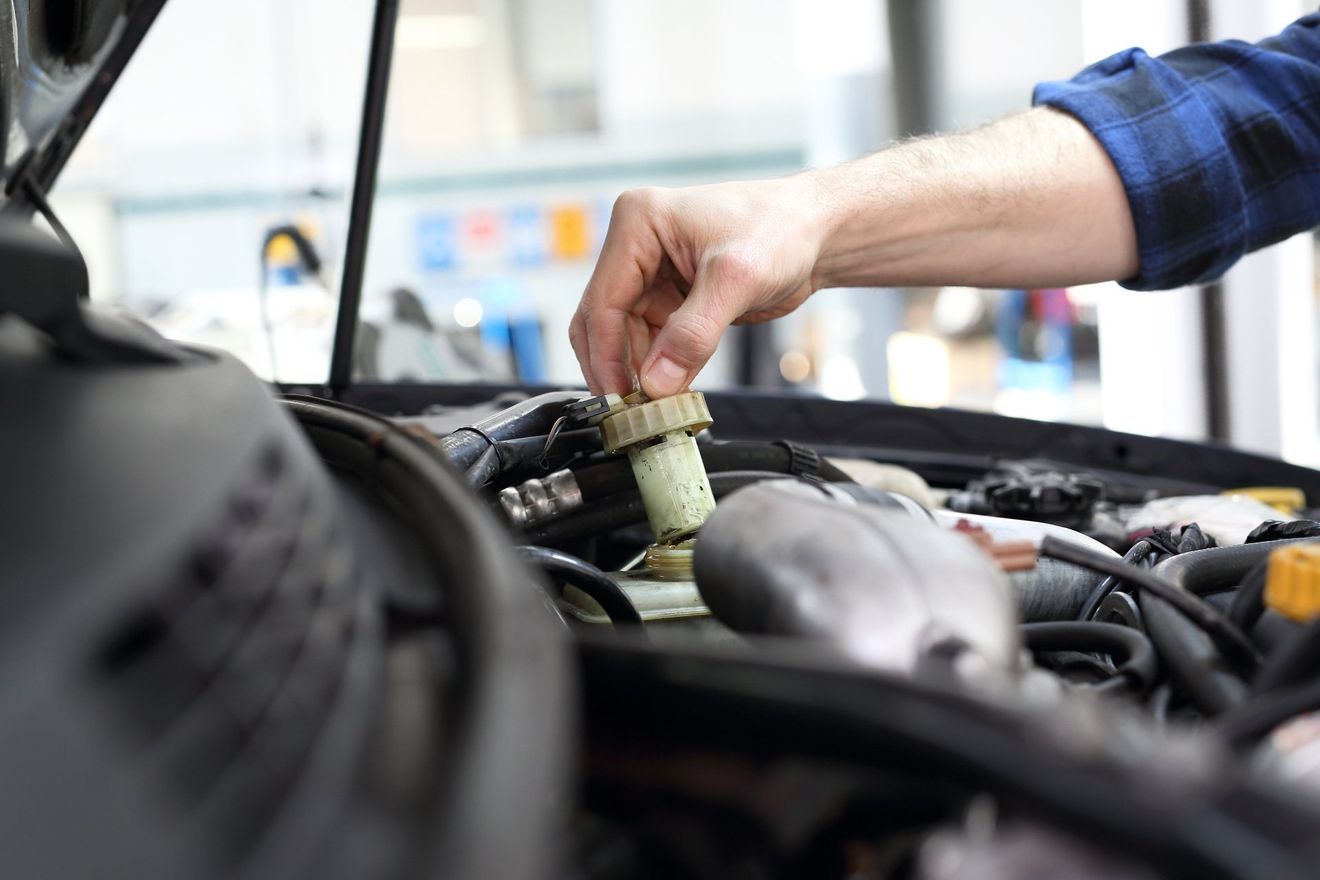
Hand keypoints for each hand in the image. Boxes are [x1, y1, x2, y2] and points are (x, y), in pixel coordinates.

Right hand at [570, 176, 828, 396]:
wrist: (817, 233)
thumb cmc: (782, 228)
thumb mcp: (737, 279)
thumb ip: (693, 334)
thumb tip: (656, 383)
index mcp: (639, 223)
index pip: (604, 299)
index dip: (607, 353)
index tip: (618, 396)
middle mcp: (638, 246)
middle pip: (604, 320)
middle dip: (614, 366)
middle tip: (629, 411)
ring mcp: (653, 274)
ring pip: (624, 336)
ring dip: (636, 372)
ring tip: (653, 408)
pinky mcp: (672, 298)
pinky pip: (651, 341)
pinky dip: (657, 369)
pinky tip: (668, 393)